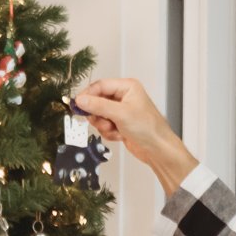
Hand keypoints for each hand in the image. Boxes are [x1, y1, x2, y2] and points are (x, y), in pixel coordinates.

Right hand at [70, 79, 194, 192]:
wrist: (158, 149)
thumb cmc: (147, 128)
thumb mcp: (120, 114)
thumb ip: (98, 105)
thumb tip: (80, 100)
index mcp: (127, 87)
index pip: (100, 86)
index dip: (88, 95)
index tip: (77, 105)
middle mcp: (123, 96)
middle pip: (97, 101)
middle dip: (98, 114)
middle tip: (102, 122)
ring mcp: (121, 111)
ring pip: (99, 115)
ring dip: (103, 125)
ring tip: (114, 130)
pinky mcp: (119, 124)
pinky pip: (104, 126)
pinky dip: (109, 132)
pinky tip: (120, 136)